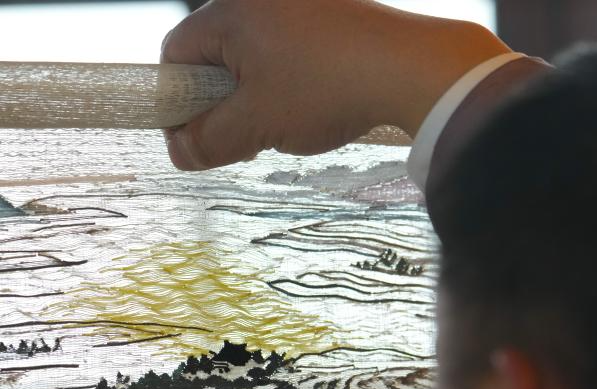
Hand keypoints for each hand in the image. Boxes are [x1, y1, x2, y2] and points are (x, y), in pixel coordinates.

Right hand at [160, 0, 508, 170]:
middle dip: (220, 104)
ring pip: (253, 58)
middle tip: (242, 141)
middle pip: (214, 56)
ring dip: (256, 98)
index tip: (193, 140)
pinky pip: (289, 51)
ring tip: (284, 127)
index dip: (176, 103)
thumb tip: (179, 153)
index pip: (176, 55)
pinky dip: (289, 83)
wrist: (407, 67)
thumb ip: (209, 141)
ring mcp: (296, 3)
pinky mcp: (327, 15)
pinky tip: (313, 108)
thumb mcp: (256, 125)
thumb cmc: (326, 89)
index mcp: (230, 13)